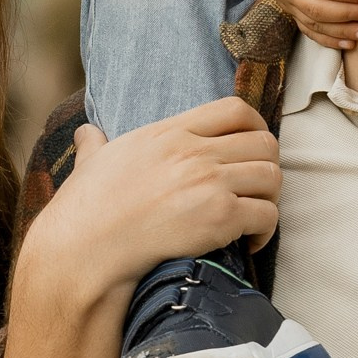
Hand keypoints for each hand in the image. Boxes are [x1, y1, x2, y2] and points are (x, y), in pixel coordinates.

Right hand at [23, 99, 281, 307]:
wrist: (86, 249)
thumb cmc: (85, 211)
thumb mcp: (91, 163)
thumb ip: (95, 144)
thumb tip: (86, 133)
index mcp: (169, 133)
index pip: (234, 109)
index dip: (256, 126)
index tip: (253, 147)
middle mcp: (194, 151)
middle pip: (265, 141)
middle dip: (267, 166)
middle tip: (254, 190)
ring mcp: (209, 183)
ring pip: (272, 177)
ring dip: (268, 199)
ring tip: (252, 218)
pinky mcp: (220, 217)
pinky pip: (267, 215)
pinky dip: (265, 231)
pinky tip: (248, 243)